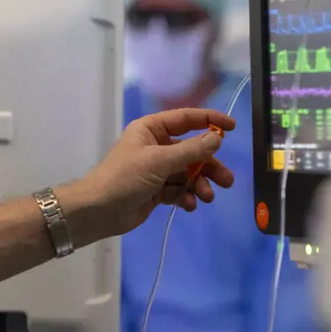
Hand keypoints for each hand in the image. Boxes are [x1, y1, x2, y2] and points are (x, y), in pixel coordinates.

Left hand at [59, 108, 235, 246]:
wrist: (98, 212)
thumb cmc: (125, 178)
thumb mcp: (160, 161)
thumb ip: (191, 150)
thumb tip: (218, 138)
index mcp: (152, 129)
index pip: (187, 119)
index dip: (211, 121)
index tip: (232, 127)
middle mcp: (157, 146)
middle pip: (193, 151)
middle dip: (209, 166)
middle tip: (227, 180)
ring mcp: (157, 169)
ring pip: (189, 172)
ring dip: (200, 184)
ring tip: (207, 198)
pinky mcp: (158, 190)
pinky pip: (180, 189)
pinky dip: (187, 196)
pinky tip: (190, 205)